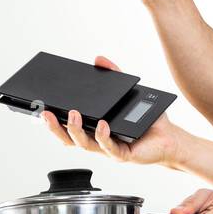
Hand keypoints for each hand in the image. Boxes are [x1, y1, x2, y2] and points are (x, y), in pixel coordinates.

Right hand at [40, 56, 179, 164]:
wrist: (170, 138)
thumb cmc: (147, 120)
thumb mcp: (128, 93)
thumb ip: (114, 76)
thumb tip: (99, 59)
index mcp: (94, 128)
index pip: (69, 125)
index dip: (54, 119)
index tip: (42, 106)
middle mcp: (98, 140)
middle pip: (69, 137)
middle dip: (55, 126)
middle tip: (46, 112)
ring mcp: (109, 149)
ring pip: (85, 144)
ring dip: (75, 130)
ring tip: (73, 114)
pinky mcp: (123, 154)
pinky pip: (109, 147)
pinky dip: (103, 136)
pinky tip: (101, 125)